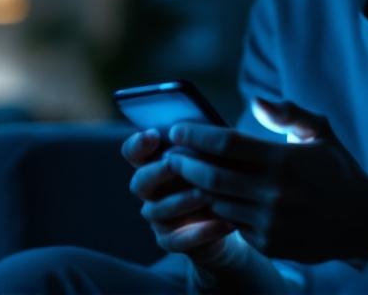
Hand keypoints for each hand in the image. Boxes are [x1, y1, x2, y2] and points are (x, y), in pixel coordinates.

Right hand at [121, 129, 234, 262]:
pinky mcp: (171, 241)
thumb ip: (204, 143)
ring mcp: (158, 217)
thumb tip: (207, 127)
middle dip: (157, 172)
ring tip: (207, 194)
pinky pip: (178, 239)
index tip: (153, 134)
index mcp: (154, 163)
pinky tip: (223, 222)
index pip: (133, 152)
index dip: (138, 143)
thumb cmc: (221, 176)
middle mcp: (150, 191)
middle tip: (174, 164)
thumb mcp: (216, 156)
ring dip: (182, 200)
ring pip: (158, 210)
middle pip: (140, 182)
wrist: (233, 217)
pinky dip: (200, 231)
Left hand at [166, 98, 367, 261]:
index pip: (227, 144)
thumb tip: (256, 101)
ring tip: (182, 175)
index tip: (178, 130)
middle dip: (184, 164)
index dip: (196, 136)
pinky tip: (207, 198)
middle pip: (213, 176)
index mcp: (284, 160)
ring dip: (196, 189)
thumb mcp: (320, 133)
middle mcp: (275, 192)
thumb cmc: (336, 169)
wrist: (363, 221)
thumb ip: (288, 114)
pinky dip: (218, 211)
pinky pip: (232, 225)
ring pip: (217, 203)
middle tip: (170, 155)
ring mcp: (271, 221)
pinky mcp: (269, 244)